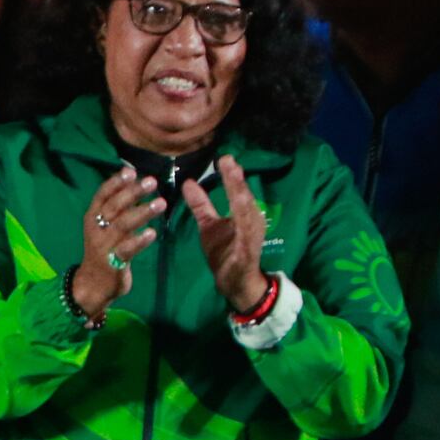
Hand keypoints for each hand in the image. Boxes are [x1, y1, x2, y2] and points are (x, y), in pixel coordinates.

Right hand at [74, 164, 163, 318]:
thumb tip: (136, 180)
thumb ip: (118, 206)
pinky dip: (139, 241)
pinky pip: (127, 249)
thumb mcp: (105, 226)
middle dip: (132, 193)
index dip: (115, 183)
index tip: (131, 171)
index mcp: (92, 217)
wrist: (93, 284)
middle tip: (152, 182)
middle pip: (113, 207)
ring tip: (161, 203)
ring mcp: (104, 246)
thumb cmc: (104, 250)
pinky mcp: (113, 262)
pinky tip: (152, 233)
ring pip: (122, 225)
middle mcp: (96, 229)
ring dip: (142, 213)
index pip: (102, 195)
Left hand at [181, 156, 270, 315]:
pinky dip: (244, 228)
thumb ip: (202, 205)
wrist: (235, 282)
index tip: (224, 157)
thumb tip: (188, 182)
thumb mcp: (209, 225)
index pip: (237, 190)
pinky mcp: (247, 254)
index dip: (231, 175)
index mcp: (243, 214)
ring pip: (247, 214)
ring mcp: (250, 238)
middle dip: (237, 180)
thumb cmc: (226, 251)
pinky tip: (240, 220)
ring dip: (241, 197)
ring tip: (235, 179)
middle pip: (244, 197)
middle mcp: (251, 222)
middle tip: (228, 161)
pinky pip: (246, 240)